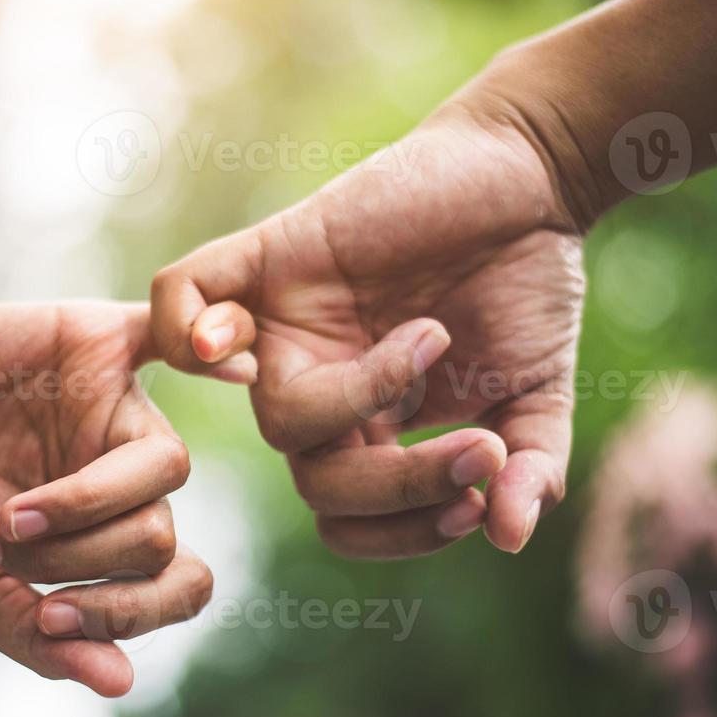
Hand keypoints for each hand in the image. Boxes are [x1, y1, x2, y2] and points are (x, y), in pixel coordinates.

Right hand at [0, 302, 208, 696]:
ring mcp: (113, 409)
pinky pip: (174, 337)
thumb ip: (36, 637)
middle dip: (81, 560)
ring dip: (88, 507)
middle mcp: (121, 474)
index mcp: (104, 536)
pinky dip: (214, 349)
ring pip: (169, 468)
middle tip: (2, 547)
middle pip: (163, 534)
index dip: (128, 614)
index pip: (175, 584)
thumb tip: (121, 686)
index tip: (51, 617)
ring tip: (10, 516)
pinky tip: (239, 369)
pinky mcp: (95, 343)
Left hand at [151, 97, 583, 558]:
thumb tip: (509, 537)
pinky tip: (244, 346)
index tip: (474, 505)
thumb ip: (532, 470)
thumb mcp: (537, 395)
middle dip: (402, 483)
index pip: (345, 520)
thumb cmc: (528, 288)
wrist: (528, 180)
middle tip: (482, 450)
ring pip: (271, 417)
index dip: (401, 532)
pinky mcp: (267, 258)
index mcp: (367, 429)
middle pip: (316, 482)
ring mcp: (286, 328)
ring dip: (358, 398)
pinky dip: (186, 327)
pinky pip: (179, 296)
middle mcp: (317, 388)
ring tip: (432, 339)